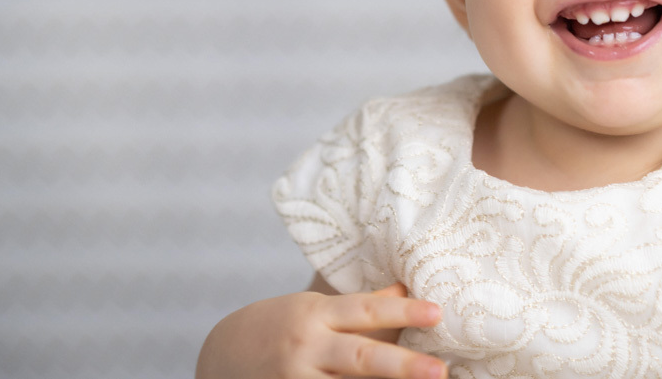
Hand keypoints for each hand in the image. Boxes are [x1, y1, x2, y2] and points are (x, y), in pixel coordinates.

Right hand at [197, 282, 446, 378]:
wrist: (221, 355)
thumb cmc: (280, 325)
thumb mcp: (315, 307)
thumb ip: (362, 305)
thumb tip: (406, 290)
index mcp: (317, 314)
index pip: (366, 311)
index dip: (403, 313)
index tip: (438, 313)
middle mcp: (307, 348)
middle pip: (361, 358)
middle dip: (402, 367)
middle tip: (440, 371)